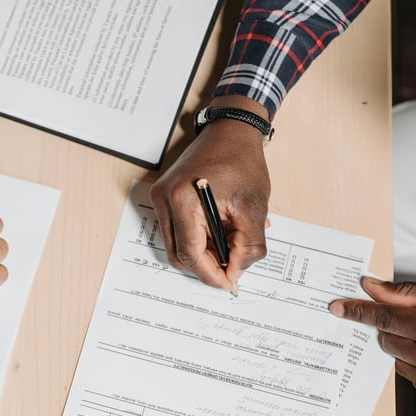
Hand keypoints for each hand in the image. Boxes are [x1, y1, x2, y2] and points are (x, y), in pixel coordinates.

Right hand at [150, 95, 270, 288]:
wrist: (231, 132)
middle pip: (179, 254)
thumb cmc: (242, 161)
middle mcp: (165, 199)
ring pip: (177, 246)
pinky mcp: (164, 197)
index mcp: (183, 199)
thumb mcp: (254, 206)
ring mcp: (161, 198)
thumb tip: (236, 272)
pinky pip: (177, 231)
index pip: (190, 252)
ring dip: (203, 253)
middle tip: (233, 268)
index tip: (229, 283)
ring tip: (230, 244)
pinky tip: (220, 231)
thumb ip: (248, 245)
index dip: (210, 274)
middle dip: (207, 266)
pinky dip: (198, 239)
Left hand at [329, 277, 415, 409]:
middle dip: (391, 328)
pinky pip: (415, 381)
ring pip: (398, 362)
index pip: (383, 318)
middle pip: (386, 341)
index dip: (358, 311)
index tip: (338, 308)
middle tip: (413, 320)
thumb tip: (370, 287)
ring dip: (406, 349)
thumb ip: (405, 293)